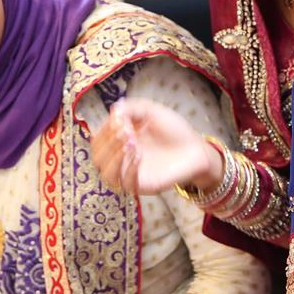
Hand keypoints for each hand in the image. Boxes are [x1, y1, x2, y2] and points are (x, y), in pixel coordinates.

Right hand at [92, 98, 222, 196]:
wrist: (196, 148)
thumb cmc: (173, 129)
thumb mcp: (151, 111)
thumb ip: (132, 108)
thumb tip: (113, 112)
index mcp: (119, 141)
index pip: (97, 140)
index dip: (104, 130)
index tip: (121, 120)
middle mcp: (121, 159)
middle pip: (98, 158)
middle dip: (108, 142)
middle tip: (126, 130)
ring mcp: (131, 173)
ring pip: (107, 174)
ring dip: (115, 157)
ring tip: (132, 143)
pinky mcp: (143, 185)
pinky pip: (126, 184)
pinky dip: (129, 169)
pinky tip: (139, 155)